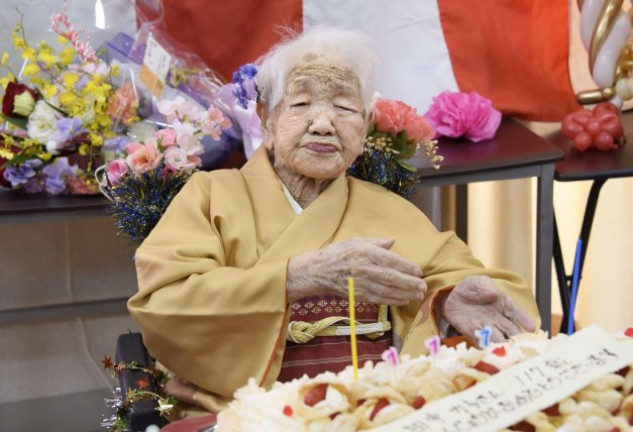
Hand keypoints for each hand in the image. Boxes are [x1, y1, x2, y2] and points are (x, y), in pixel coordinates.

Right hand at [287, 237, 426, 304]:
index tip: (419, 271)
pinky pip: (378, 299)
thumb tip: (393, 241)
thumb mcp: (356, 241)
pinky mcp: (357, 295)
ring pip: (387, 290)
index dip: (406, 267)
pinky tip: (403, 300)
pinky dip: (392, 301)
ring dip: (404, 294)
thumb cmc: (338, 253)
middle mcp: (363, 268)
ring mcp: (360, 283)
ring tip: (418, 295)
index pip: (390, 260)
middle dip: (410, 283)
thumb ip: (376, 242)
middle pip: (391, 277)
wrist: (318, 271)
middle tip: (423, 286)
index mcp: (364, 252)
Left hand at [442, 275, 535, 342]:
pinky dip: (485, 345)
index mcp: (504, 304)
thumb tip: (493, 293)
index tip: (531, 328)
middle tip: (521, 346)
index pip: (516, 313)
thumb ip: (485, 286)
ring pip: (498, 339)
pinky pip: (481, 341)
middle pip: (511, 331)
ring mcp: (486, 327)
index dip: (524, 320)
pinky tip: (487, 351)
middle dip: (517, 338)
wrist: (453, 296)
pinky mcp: (473, 333)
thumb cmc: (472, 288)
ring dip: (501, 344)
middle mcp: (498, 319)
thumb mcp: (478, 282)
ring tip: (505, 350)